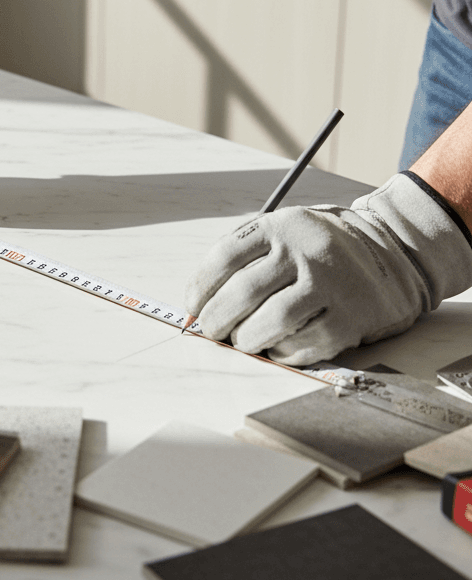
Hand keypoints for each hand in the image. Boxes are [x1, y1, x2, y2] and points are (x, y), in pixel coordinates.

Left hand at [184, 173, 471, 364]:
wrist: (387, 253)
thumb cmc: (310, 253)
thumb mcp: (277, 238)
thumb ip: (237, 262)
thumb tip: (194, 308)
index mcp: (280, 226)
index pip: (225, 258)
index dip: (200, 288)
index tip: (192, 308)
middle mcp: (307, 250)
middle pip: (245, 292)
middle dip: (217, 320)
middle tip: (212, 331)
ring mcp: (333, 283)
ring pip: (274, 321)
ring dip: (247, 339)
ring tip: (242, 340)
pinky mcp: (353, 317)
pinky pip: (306, 344)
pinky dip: (281, 352)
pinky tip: (275, 346)